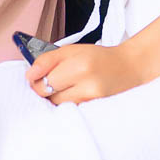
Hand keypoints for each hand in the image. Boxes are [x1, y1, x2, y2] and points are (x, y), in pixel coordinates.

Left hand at [27, 41, 146, 105]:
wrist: (129, 68)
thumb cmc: (99, 57)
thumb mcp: (71, 49)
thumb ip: (47, 60)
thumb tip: (29, 75)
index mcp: (79, 65)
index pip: (44, 82)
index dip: (36, 80)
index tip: (36, 76)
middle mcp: (87, 85)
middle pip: (49, 96)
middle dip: (44, 89)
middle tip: (51, 80)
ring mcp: (92, 100)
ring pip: (58, 105)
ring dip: (56, 97)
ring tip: (65, 85)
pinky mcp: (95, 109)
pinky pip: (70, 109)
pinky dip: (67, 102)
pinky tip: (73, 93)